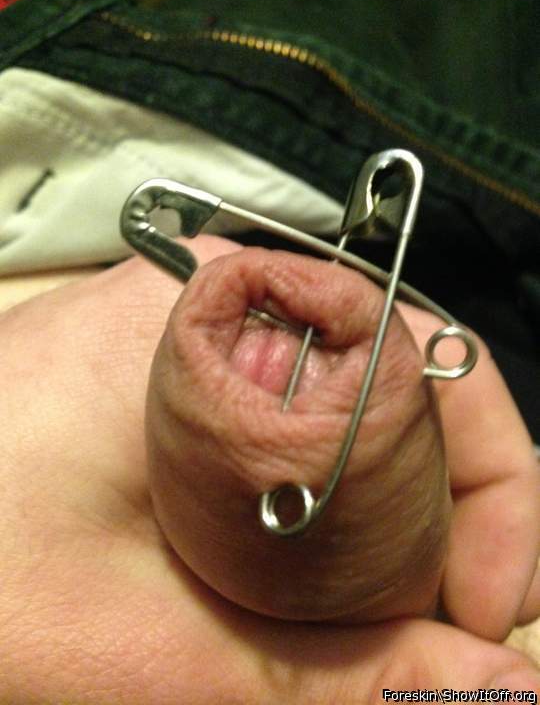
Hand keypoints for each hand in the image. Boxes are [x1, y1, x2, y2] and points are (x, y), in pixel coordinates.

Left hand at [0, 235, 537, 703]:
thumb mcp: (153, 653)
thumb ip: (335, 681)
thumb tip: (502, 695)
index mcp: (231, 310)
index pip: (436, 362)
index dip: (500, 488)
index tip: (491, 615)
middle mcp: (225, 308)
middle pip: (402, 404)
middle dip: (441, 530)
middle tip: (426, 649)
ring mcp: (197, 348)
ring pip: (350, 433)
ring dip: (379, 539)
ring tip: (357, 636)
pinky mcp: (171, 394)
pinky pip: (290, 446)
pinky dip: (320, 527)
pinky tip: (295, 598)